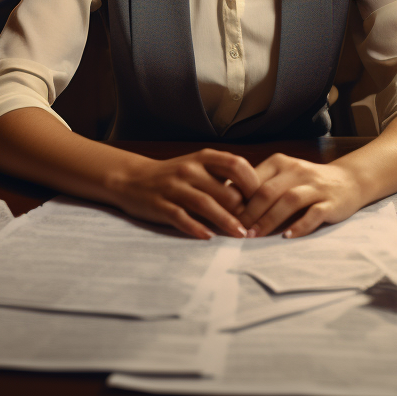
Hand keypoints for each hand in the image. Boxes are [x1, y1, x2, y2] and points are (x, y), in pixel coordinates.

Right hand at [108, 149, 260, 239]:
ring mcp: (174, 187)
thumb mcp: (199, 167)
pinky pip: (181, 217)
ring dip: (225, 221)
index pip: (236, 164)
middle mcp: (190, 169)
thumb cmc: (175, 176)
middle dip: (243, 209)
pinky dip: (196, 228)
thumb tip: (257, 196)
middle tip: (257, 226)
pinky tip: (209, 237)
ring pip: (205, 204)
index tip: (264, 201)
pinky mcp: (160, 204)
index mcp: (203, 158)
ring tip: (241, 235)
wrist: (132, 179)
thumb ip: (223, 176)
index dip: (253, 182)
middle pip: (224, 188)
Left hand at [238, 154, 364, 238]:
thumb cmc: (306, 182)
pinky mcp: (331, 202)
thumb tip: (225, 198)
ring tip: (255, 236)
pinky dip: (299, 226)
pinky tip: (287, 237)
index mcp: (280, 163)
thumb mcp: (282, 176)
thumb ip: (259, 184)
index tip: (226, 216)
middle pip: (268, 191)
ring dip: (269, 220)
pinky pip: (314, 213)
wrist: (348, 180)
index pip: (253, 179)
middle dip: (250, 213)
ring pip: (288, 201)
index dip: (238, 199)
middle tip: (237, 231)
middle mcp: (297, 170)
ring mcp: (315, 186)